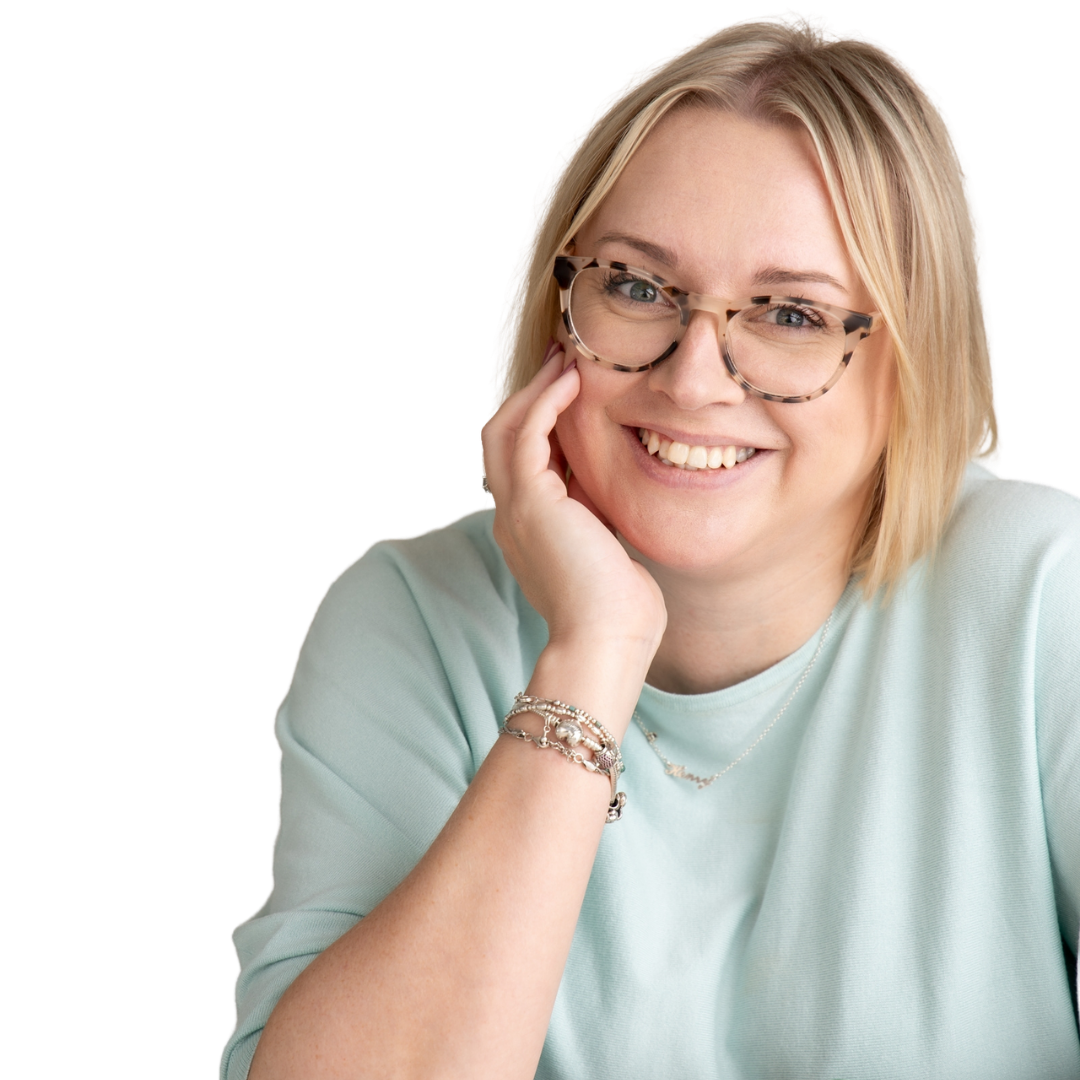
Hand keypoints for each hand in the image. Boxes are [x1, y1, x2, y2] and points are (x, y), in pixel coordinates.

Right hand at [480, 340, 667, 664]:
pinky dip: (546, 402)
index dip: (542, 421)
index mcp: (529, 528)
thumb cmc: (617, 608)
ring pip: (505, 429)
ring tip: (565, 362)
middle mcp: (513, 516)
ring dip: (534, 390)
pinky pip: (527, 434)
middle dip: (530, 396)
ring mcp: (516, 509)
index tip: (570, 391)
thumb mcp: (607, 549)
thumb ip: (600, 515)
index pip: (523, 460)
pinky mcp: (531, 502)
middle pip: (501, 438)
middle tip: (561, 362)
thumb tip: (616, 486)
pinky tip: (572, 382)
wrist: (606, 641)